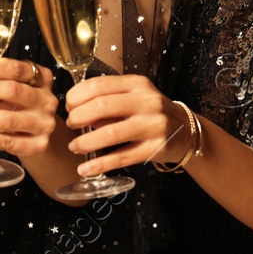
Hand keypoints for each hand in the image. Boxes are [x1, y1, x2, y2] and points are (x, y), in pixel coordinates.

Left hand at [0, 57, 58, 156]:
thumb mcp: (11, 87)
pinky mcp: (38, 145)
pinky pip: (9, 142)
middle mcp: (46, 99)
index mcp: (41, 78)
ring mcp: (44, 123)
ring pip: (8, 119)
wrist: (39, 134)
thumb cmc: (21, 105)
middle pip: (13, 90)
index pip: (17, 69)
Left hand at [64, 74, 188, 176]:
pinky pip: (121, 158)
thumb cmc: (149, 112)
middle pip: (103, 106)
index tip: (68, 105)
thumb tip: (76, 110)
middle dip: (78, 117)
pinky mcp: (155, 149)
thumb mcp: (133, 96)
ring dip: (86, 142)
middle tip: (70, 124)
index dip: (77, 96)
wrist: (184, 130)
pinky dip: (99, 164)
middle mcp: (147, 102)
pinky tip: (85, 169)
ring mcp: (153, 126)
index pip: (99, 85)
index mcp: (137, 84)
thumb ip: (109, 100)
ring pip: (111, 134)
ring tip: (74, 146)